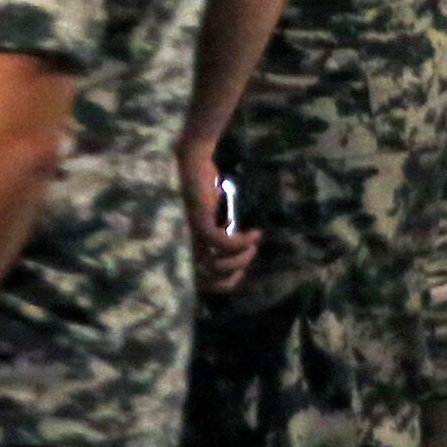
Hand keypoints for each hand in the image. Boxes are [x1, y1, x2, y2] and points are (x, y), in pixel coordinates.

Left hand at [182, 141, 258, 297]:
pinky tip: (255, 233)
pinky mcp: (200, 220)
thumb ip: (226, 229)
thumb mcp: (220, 213)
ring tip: (252, 246)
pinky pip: (221, 242)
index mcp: (196, 243)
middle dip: (231, 277)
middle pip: (206, 278)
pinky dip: (241, 242)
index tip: (241, 275)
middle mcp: (192, 241)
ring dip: (239, 260)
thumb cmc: (208, 186)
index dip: (222, 285)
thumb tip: (246, 246)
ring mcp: (194, 232)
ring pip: (214, 264)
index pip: (202, 280)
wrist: (195, 160)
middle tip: (248, 259)